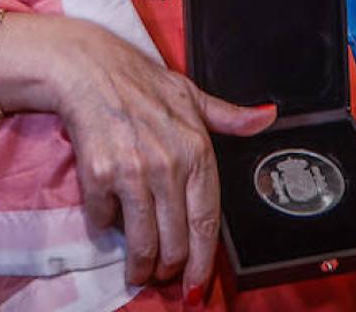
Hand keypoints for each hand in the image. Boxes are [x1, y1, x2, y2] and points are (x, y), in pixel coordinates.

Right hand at [41, 21, 276, 295]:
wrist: (89, 68)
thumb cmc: (141, 83)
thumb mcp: (191, 96)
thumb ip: (228, 116)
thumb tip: (266, 115)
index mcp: (198, 151)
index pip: (207, 223)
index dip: (203, 263)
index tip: (196, 287)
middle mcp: (170, 166)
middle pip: (175, 242)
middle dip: (169, 269)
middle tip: (161, 274)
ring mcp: (134, 173)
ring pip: (143, 242)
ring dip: (139, 266)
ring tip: (137, 270)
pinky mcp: (100, 176)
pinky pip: (105, 221)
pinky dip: (105, 226)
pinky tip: (107, 217)